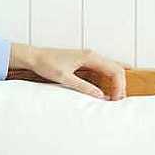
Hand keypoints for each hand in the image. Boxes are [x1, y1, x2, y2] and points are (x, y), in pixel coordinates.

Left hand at [8, 43, 128, 99]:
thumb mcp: (64, 78)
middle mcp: (92, 55)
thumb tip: (100, 96)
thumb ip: (83, 87)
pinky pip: (104, 67)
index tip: (115, 99)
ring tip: (116, 95)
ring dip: (117, 80)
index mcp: (90, 57)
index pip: (115, 70)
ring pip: (112, 67)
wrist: (34, 57)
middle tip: (118, 100)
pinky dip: (110, 76)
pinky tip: (110, 85)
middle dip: (121, 84)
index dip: (119, 85)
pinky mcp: (84, 60)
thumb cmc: (46, 64)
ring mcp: (89, 57)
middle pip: (117, 68)